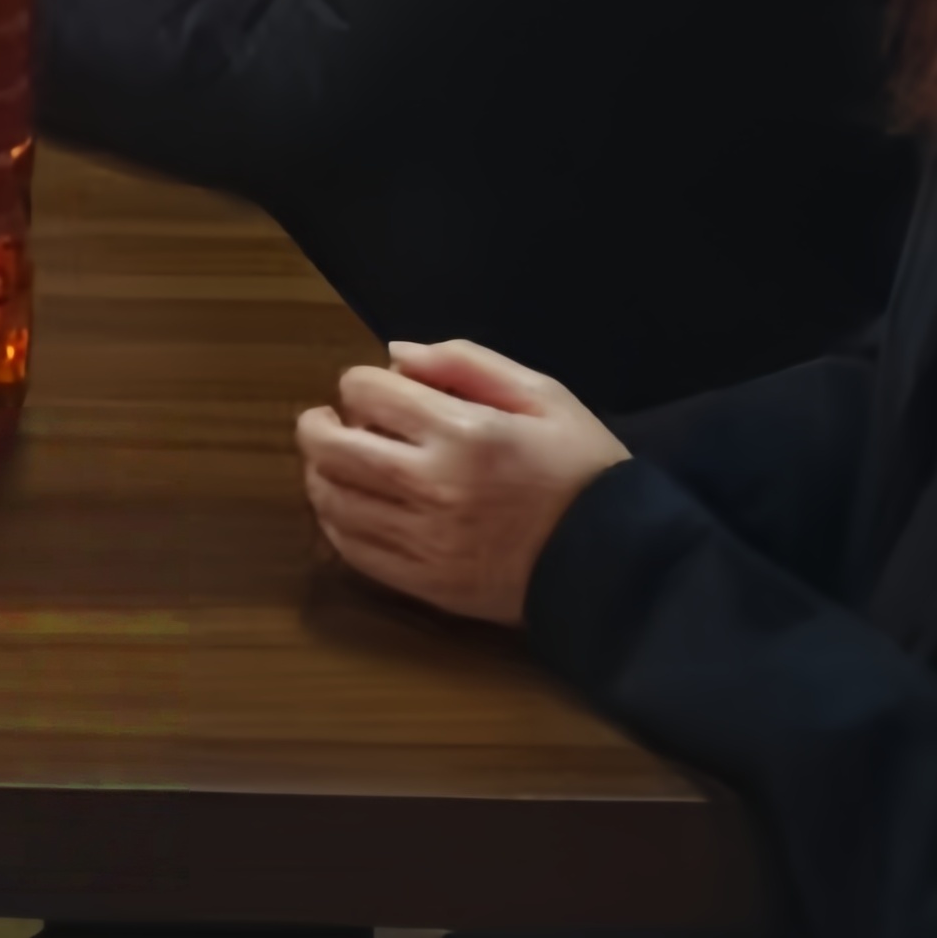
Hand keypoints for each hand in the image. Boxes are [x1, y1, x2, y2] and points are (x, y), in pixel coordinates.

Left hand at [296, 341, 625, 625]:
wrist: (617, 564)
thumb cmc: (583, 469)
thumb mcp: (542, 395)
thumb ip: (466, 362)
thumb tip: (395, 353)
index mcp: (462, 433)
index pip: (365, 390)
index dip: (361, 382)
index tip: (379, 393)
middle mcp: (432, 486)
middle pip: (330, 446)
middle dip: (318, 424)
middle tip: (333, 421)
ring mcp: (425, 540)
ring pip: (332, 499)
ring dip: (321, 472)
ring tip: (340, 462)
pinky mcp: (426, 584)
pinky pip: (353, 550)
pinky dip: (336, 522)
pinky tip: (350, 507)